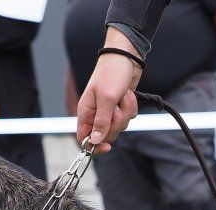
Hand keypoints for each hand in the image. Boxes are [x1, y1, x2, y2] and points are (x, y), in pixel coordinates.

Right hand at [75, 28, 141, 152]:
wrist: (127, 57)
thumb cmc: (112, 73)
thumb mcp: (106, 98)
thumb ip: (102, 121)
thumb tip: (95, 141)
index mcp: (86, 111)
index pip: (84, 138)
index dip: (94, 146)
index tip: (107, 147)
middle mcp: (96, 113)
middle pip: (106, 135)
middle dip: (115, 124)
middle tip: (117, 108)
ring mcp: (110, 111)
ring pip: (119, 126)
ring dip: (125, 113)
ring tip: (123, 97)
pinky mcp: (121, 107)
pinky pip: (129, 117)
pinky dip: (131, 108)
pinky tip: (128, 95)